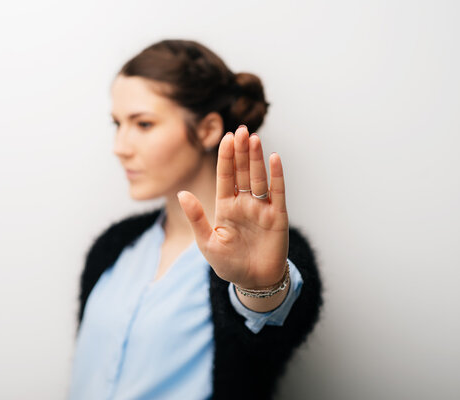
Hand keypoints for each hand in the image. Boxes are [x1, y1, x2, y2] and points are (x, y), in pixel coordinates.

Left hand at [177, 125, 288, 288]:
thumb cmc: (229, 264)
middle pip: (242, 172)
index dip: (226, 158)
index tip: (226, 138)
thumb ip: (196, 217)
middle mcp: (244, 203)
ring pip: (258, 178)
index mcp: (226, 206)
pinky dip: (277, 176)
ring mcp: (261, 208)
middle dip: (241, 151)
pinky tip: (275, 158)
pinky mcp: (277, 217)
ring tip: (254, 138)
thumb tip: (181, 193)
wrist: (253, 282)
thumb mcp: (207, 242)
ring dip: (257, 159)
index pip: (225, 176)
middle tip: (241, 129)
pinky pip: (278, 192)